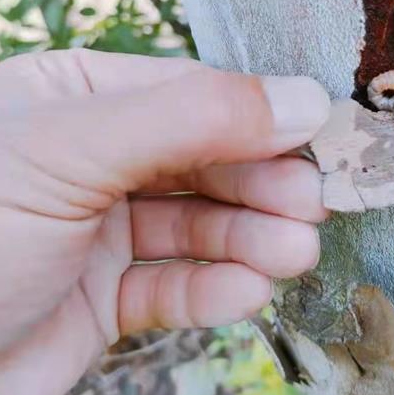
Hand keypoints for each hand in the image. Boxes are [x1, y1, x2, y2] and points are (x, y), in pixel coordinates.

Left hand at [0, 49, 329, 394]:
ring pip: (197, 227)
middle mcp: (93, 159)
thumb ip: (190, 118)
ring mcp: (98, 231)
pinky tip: (246, 291)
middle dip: (260, 183)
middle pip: (204, 160)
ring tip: (293, 254)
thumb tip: (302, 98)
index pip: (191, 93)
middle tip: (313, 205)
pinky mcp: (102, 301)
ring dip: (250, 240)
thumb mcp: (71, 151)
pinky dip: (214, 291)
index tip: (322, 134)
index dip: (259, 114)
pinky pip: (173, 288)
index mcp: (75, 98)